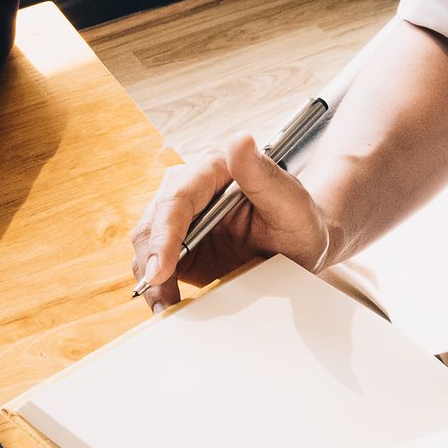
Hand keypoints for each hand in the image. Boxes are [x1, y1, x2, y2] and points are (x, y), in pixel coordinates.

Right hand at [130, 133, 336, 311]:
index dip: (164, 235)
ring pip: (145, 245)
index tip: (160, 268)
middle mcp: (190, 189)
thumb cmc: (302, 224)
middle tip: (160, 296)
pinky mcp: (175, 245)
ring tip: (164, 307)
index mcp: (215, 169)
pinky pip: (153, 265)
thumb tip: (239, 140)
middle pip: (152, 222)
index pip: (177, 199)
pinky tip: (166, 305)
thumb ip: (265, 175)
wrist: (300, 249)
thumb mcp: (293, 204)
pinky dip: (156, 288)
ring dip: (150, 279)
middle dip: (150, 261)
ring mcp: (179, 218)